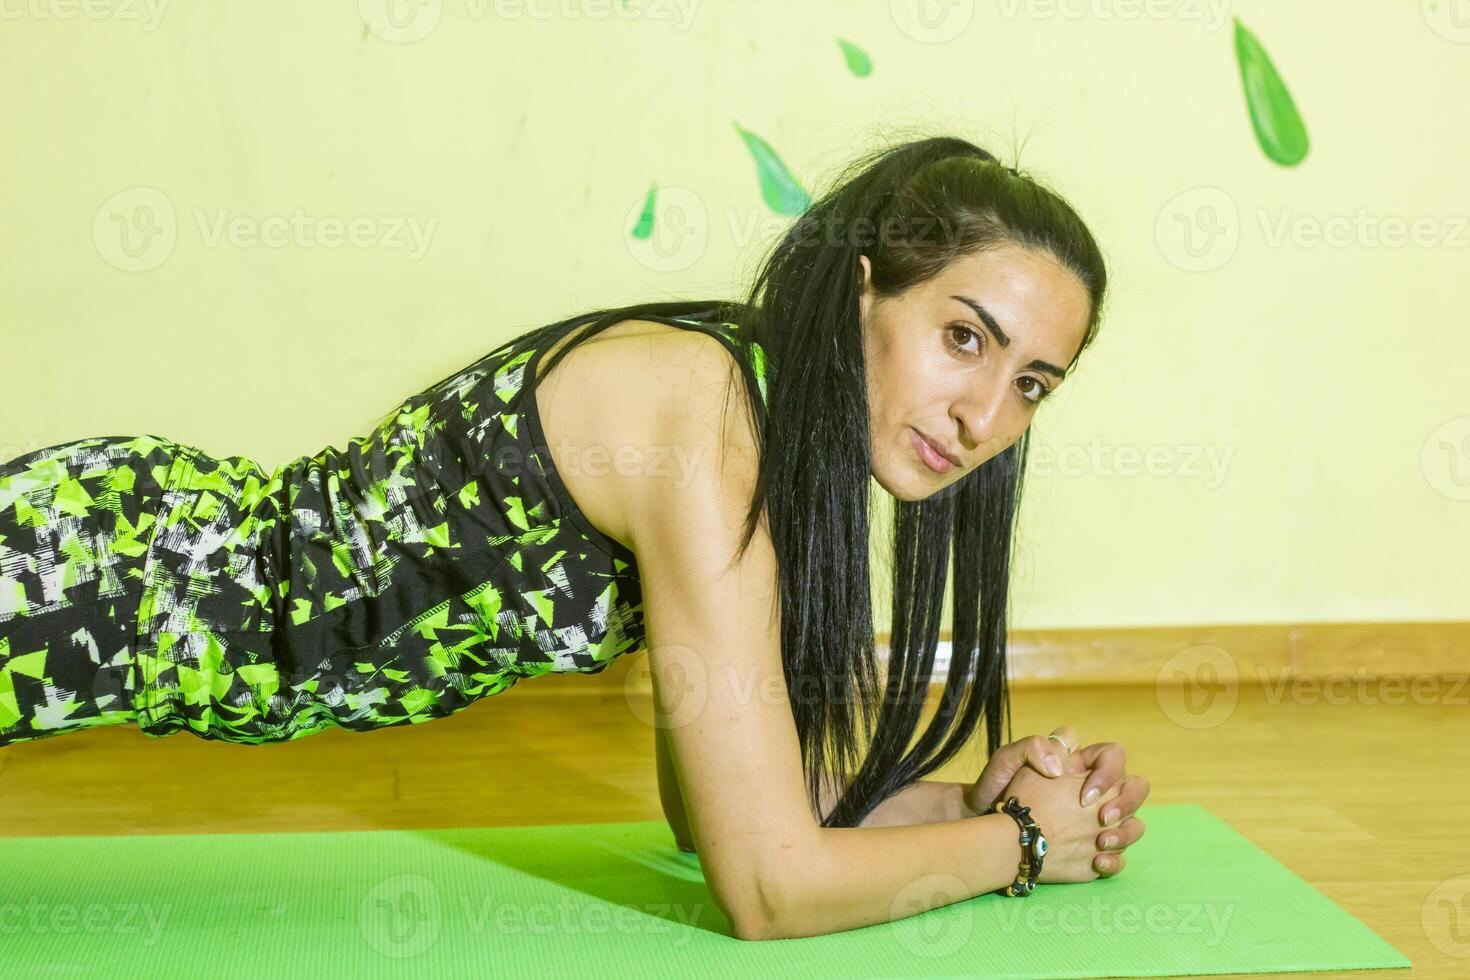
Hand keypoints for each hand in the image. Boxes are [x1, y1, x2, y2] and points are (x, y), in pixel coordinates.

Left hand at [966, 726, 1149, 877]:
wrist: (989, 830)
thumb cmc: (997, 790)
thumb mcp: (1007, 761)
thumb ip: (1034, 748)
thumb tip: (1061, 767)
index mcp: (1078, 766)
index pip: (1113, 756)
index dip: (1109, 772)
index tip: (1085, 795)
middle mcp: (1094, 792)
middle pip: (1135, 787)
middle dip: (1127, 803)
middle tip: (1102, 819)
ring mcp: (1096, 823)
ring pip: (1134, 822)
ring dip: (1126, 833)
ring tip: (1100, 843)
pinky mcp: (1093, 850)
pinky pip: (1119, 856)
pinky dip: (1115, 861)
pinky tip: (1097, 863)